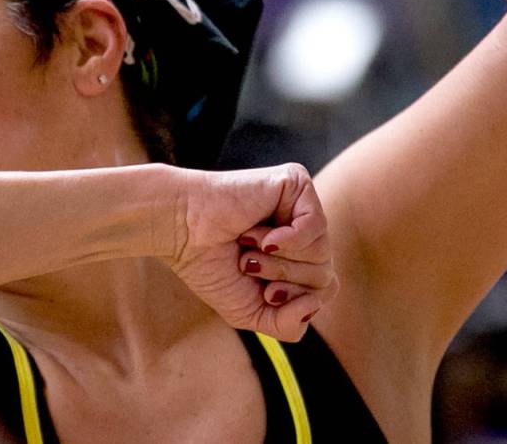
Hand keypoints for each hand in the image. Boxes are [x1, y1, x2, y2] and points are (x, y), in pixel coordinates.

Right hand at [168, 164, 335, 342]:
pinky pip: (316, 225)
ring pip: (321, 253)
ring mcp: (300, 205)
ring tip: (247, 245)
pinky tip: (262, 236)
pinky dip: (287, 240)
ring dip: (277, 261)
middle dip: (283, 279)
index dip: (296, 300)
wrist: (181, 232)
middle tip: (248, 263)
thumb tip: (315, 303)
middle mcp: (303, 229)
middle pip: (325, 274)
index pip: (325, 289)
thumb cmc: (210, 266)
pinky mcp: (295, 182)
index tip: (264, 293)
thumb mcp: (252, 312)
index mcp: (295, 256)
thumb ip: (289, 324)